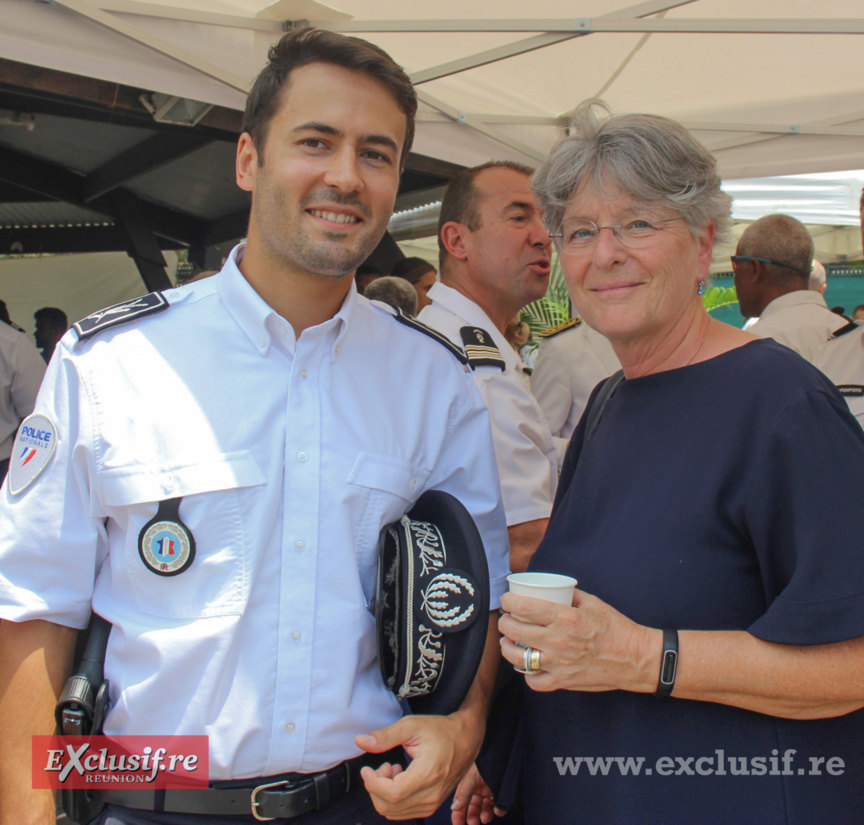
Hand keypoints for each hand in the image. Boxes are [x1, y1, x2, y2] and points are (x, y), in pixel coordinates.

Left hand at [355, 709, 483, 819]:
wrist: (466, 739)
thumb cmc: (441, 730)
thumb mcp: (411, 725)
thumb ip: (385, 736)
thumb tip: (360, 741)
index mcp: (427, 774)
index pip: (391, 794)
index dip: (372, 783)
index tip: (367, 768)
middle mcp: (431, 794)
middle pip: (388, 806)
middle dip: (376, 787)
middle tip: (383, 765)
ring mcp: (432, 803)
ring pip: (393, 812)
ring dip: (384, 793)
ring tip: (392, 770)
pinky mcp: (431, 806)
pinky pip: (402, 812)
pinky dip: (393, 799)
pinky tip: (399, 778)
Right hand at [451, 762, 504, 824]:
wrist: (502, 749)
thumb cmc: (485, 757)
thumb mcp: (471, 775)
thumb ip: (464, 793)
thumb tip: (454, 807)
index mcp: (468, 783)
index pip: (461, 802)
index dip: (458, 814)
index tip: (458, 824)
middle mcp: (478, 787)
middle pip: (473, 807)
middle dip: (472, 817)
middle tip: (473, 823)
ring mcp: (490, 789)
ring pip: (486, 808)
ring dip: (485, 815)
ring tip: (485, 818)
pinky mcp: (501, 790)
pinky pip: (500, 804)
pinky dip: (499, 810)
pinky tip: (498, 810)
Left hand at [498, 589, 658, 693]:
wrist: (634, 658)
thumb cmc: (616, 628)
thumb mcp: (592, 602)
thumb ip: (569, 595)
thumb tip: (552, 588)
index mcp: (564, 617)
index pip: (523, 607)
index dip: (507, 601)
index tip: (506, 600)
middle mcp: (557, 640)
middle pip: (515, 630)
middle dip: (504, 622)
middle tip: (506, 619)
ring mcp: (558, 663)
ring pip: (518, 657)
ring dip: (507, 647)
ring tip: (507, 641)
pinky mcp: (563, 681)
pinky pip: (534, 681)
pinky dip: (527, 674)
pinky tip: (527, 665)